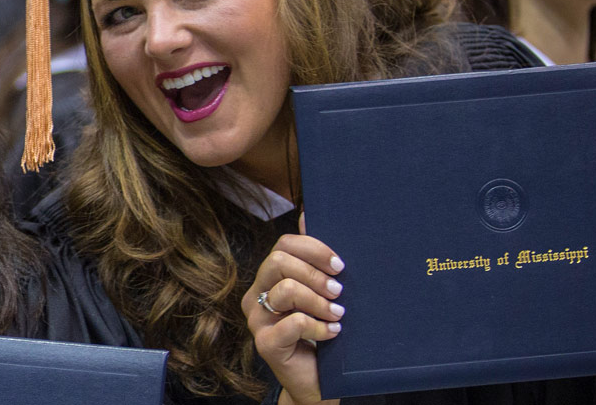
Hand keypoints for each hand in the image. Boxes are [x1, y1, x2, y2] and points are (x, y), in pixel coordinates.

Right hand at [244, 214, 343, 404]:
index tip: (339, 265)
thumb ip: (312, 259)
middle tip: (339, 290)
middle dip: (315, 274)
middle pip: (279, 262)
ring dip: (319, 301)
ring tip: (338, 314)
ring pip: (285, 290)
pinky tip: (332, 333)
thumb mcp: (320, 293)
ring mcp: (257, 321)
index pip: (283, 245)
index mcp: (268, 279)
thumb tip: (308, 214)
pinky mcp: (265, 344)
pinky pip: (293, 323)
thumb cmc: (321, 334)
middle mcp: (256, 296)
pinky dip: (319, 327)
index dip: (313, 249)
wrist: (317, 381)